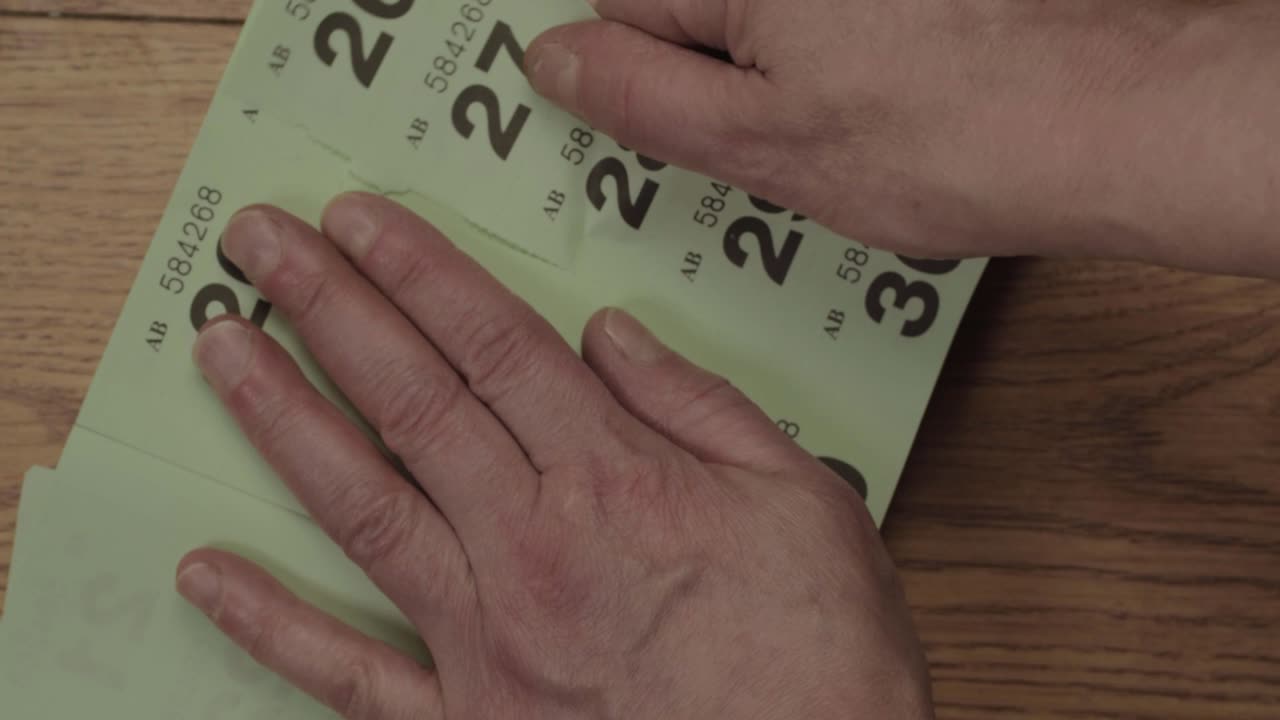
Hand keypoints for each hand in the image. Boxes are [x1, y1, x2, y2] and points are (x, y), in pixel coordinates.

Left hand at [176, 193, 933, 718]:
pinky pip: (350, 673)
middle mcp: (532, 548)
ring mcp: (486, 639)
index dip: (418, 273)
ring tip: (223, 351)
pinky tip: (209, 574)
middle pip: (413, 402)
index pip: (494, 347)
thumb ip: (698, 407)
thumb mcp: (803, 503)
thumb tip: (615, 335)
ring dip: (284, 420)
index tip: (359, 223)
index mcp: (617, 483)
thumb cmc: (823, 663)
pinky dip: (272, 624)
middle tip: (264, 246)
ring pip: (363, 506)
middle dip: (330, 309)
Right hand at [526, 0, 1279, 275]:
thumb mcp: (758, 140)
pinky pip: (818, 24)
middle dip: (701, 71)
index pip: (616, 5)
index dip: (629, 76)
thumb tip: (553, 60)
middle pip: (686, 3)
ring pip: (757, 19)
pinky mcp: (895, 0)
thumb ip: (638, 95)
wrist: (1101, 121)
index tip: (657, 123)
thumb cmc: (945, 138)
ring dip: (768, 72)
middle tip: (760, 136)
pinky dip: (826, 62)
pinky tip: (874, 107)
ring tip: (838, 125)